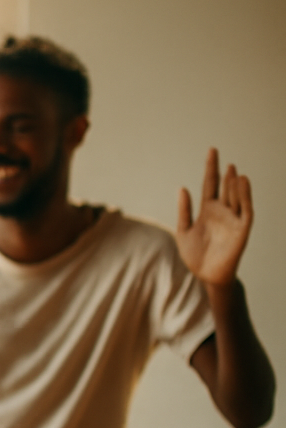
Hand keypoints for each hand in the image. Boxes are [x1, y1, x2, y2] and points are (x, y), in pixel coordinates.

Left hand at [176, 148, 253, 287]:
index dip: (211, 168)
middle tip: (220, 156)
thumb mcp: (184, 231)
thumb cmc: (196, 256)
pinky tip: (242, 184)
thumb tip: (183, 188)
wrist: (206, 277)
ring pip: (236, 197)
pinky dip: (245, 197)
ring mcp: (233, 219)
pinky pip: (245, 210)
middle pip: (225, 187)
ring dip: (235, 184)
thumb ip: (184, 211)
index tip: (212, 151)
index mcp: (207, 210)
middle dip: (224, 173)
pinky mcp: (242, 229)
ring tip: (232, 169)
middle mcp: (222, 212)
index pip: (210, 184)